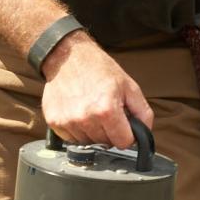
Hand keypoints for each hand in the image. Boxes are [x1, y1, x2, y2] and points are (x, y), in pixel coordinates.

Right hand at [39, 32, 150, 149]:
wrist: (68, 56)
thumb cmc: (98, 68)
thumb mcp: (129, 86)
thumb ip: (143, 112)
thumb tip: (144, 134)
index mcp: (107, 110)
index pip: (123, 143)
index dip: (126, 134)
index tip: (122, 123)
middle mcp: (86, 118)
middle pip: (105, 143)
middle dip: (109, 131)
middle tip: (105, 111)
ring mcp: (68, 121)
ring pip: (88, 143)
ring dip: (92, 131)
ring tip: (90, 110)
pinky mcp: (54, 121)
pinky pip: (71, 139)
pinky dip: (77, 129)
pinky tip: (78, 112)